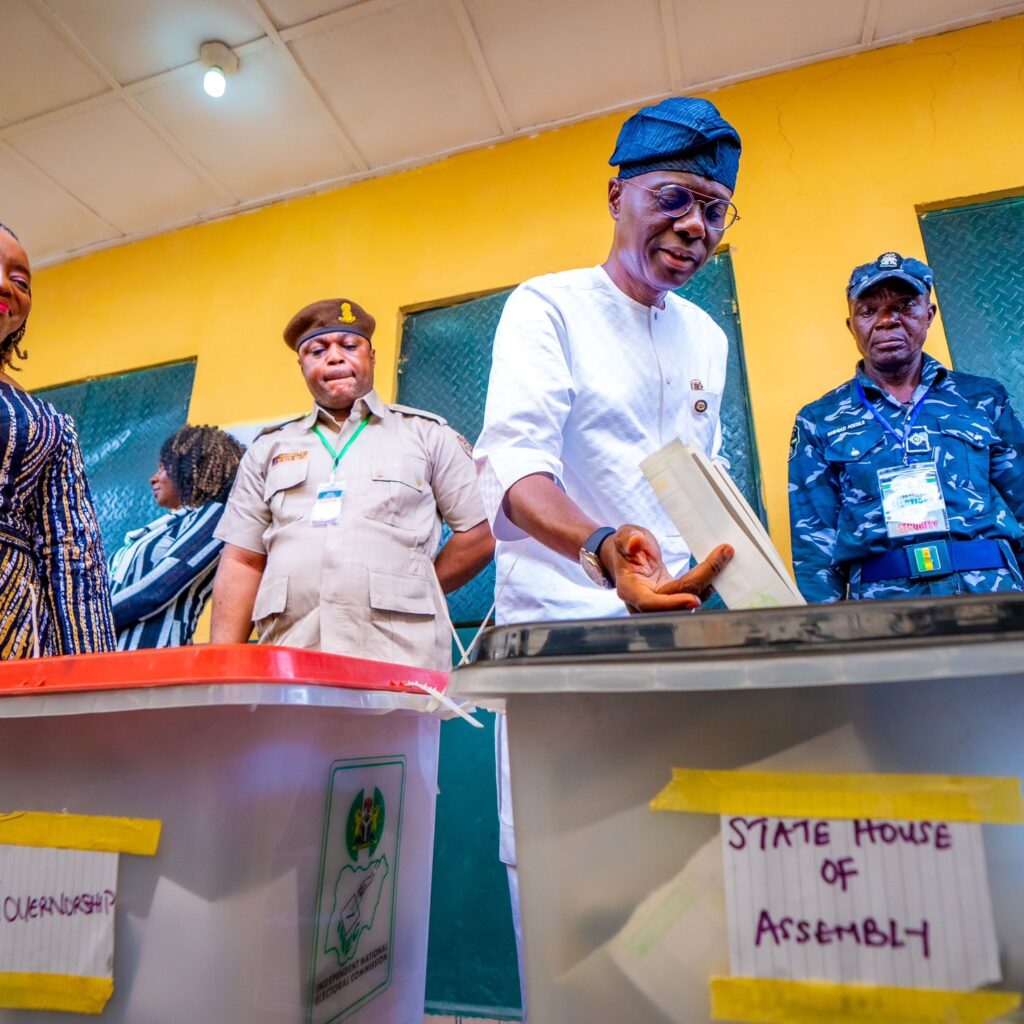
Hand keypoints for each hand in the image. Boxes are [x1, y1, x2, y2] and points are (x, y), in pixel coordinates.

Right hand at [600, 525, 732, 612]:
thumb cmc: (625, 548)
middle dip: (702, 581)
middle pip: (677, 600)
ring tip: (724, 556)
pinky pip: (694, 594)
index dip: (672, 604)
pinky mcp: (676, 600)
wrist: (628, 558)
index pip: (650, 603)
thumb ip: (627, 539)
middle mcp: (646, 603)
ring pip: (690, 599)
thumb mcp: (623, 537)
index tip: (694, 599)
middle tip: (722, 556)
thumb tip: (636, 543)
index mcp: (630, 590)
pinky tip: (720, 564)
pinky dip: (708, 582)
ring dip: (709, 581)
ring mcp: (662, 604)